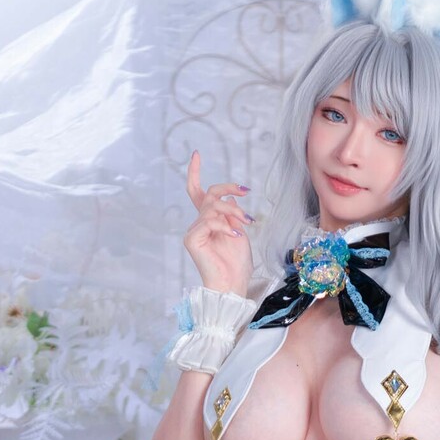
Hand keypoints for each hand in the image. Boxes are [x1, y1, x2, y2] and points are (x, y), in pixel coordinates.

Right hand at [183, 150, 254, 293]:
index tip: (195, 154)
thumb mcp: (239, 231)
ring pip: (213, 206)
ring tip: (246, 224)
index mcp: (208, 221)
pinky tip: (236, 234)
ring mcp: (194, 231)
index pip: (198, 192)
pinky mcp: (192, 239)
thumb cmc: (237, 263)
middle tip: (246, 192)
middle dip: (229, 188)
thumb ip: (231, 213)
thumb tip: (228, 198)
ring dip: (233, 212)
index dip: (195, 173)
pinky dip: (225, 225)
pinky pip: (209, 221)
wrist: (232, 284)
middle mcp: (199, 223)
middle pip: (210, 194)